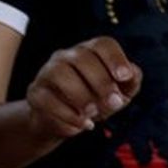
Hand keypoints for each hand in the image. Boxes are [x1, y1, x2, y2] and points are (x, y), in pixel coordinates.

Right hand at [24, 37, 141, 139]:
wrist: (69, 121)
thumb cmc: (99, 99)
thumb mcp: (121, 92)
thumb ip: (131, 82)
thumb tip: (131, 74)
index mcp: (92, 52)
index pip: (103, 44)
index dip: (116, 58)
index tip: (125, 77)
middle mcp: (67, 56)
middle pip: (82, 57)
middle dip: (102, 82)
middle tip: (114, 103)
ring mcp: (48, 72)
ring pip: (60, 73)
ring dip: (81, 95)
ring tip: (94, 113)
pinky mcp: (35, 92)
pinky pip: (46, 99)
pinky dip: (68, 114)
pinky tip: (84, 123)